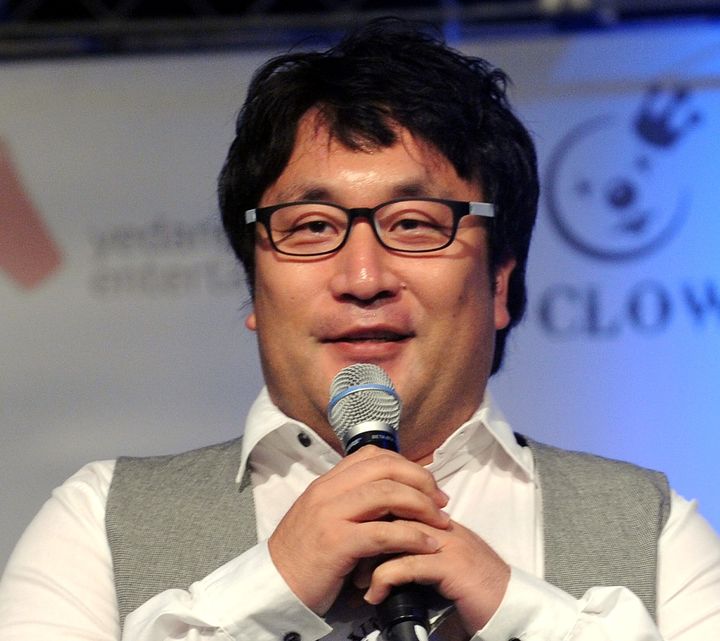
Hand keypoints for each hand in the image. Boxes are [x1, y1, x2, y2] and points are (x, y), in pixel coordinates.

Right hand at [267, 446, 450, 614]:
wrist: (275, 586)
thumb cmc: (306, 555)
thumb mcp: (325, 516)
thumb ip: (352, 500)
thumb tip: (394, 494)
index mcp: (327, 482)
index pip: (372, 455)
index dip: (406, 465)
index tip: (427, 484)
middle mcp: (328, 490)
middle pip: (385, 467)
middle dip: (421, 481)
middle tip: (441, 501)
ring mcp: (330, 514)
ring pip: (387, 493)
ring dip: (422, 506)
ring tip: (441, 522)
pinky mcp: (336, 542)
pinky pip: (383, 532)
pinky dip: (412, 536)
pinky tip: (428, 544)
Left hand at [357, 519, 509, 633]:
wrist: (508, 606)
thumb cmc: (469, 588)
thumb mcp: (436, 562)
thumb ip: (412, 550)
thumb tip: (374, 558)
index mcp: (435, 517)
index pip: (394, 499)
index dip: (368, 517)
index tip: (349, 538)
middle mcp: (439, 522)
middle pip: (390, 511)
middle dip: (362, 533)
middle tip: (345, 556)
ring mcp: (446, 540)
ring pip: (394, 535)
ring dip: (368, 559)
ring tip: (354, 581)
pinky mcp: (450, 564)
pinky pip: (406, 565)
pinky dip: (383, 580)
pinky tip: (373, 596)